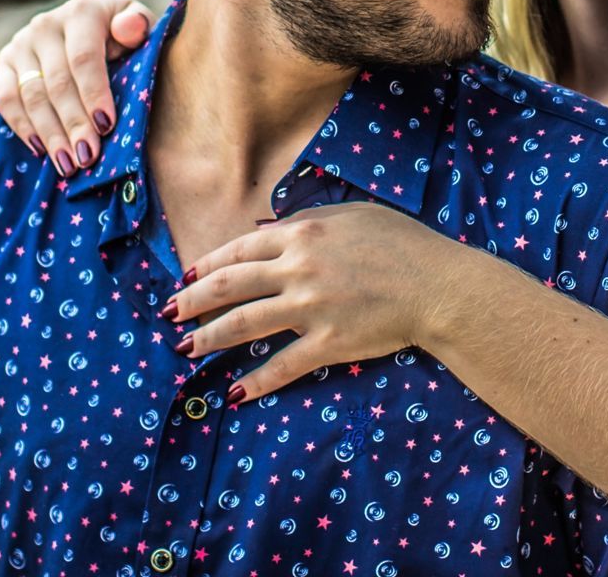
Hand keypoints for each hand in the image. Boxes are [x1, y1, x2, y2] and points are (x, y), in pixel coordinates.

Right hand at [0, 0, 152, 177]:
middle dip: (73, 123)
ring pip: (30, 95)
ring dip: (49, 133)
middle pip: (57, 82)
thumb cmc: (124, 34)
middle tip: (87, 156)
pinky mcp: (4, 62)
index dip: (94, 94)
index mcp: (81, 13)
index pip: (84, 58)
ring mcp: (21, 43)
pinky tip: (40, 149)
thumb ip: (138, 25)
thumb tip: (129, 27)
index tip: (106, 127)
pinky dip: (21, 126)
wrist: (90, 25)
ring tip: (67, 164)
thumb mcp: (139, 24)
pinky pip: (5, 99)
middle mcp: (46, 25)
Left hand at [166, 201, 464, 402]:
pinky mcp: (328, 343)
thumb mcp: (353, 214)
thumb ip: (307, 218)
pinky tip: (235, 392)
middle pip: (230, 286)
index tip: (186, 278)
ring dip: (209, 338)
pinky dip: (256, 381)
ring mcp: (311, 308)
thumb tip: (266, 225)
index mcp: (303, 234)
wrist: (439, 284)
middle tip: (169, 315)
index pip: (241, 249)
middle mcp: (298, 269)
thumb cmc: (402, 243)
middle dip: (193, 302)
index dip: (208, 265)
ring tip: (186, 349)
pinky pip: (282, 365)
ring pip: (244, 324)